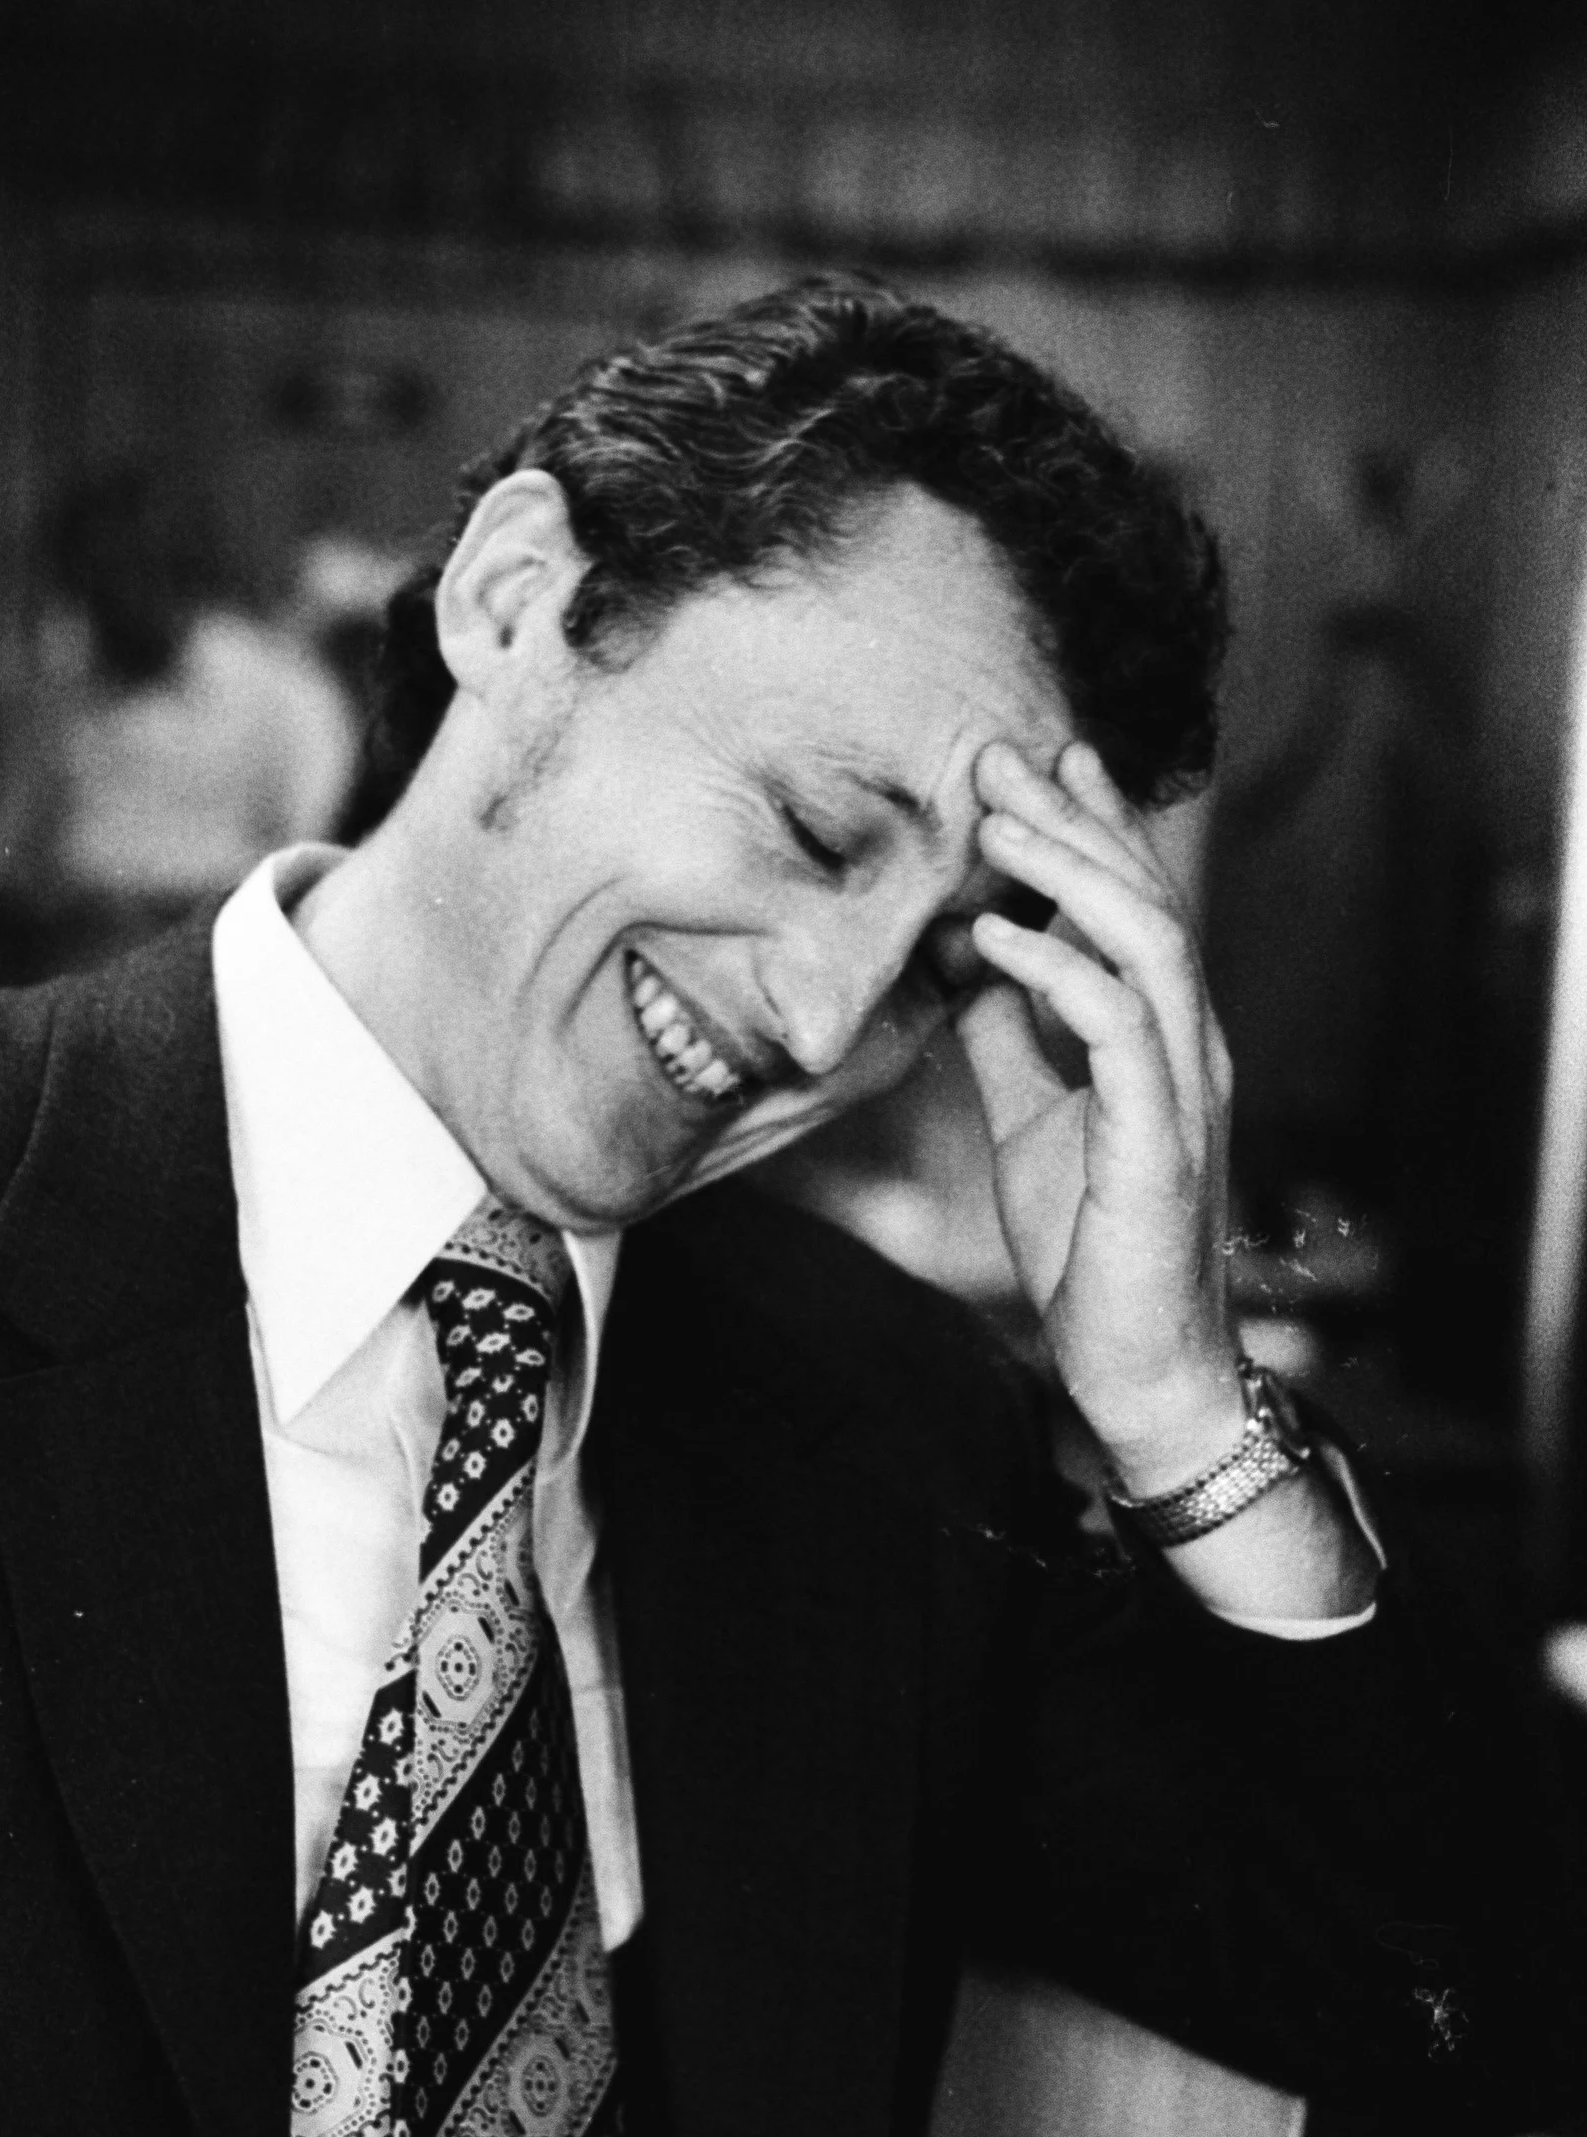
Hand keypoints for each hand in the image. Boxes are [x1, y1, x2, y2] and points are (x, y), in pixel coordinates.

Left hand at [955, 738, 1243, 1493]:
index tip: (1034, 761)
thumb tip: (966, 959)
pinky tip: (997, 938)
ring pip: (1144, 942)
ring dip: (1068, 875)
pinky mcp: (1158, 1140)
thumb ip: (1013, 1039)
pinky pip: (1118, 1028)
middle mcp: (1185, 1045)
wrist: (1135, 1365)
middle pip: (1142, 900)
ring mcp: (1182, 1089)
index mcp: (1160, 1037)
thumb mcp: (1034, 1119)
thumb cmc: (1092, 1245)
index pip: (1133, 906)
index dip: (1091, 828)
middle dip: (1072, 821)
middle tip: (999, 756)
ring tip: (998, 825)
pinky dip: (1058, 971)